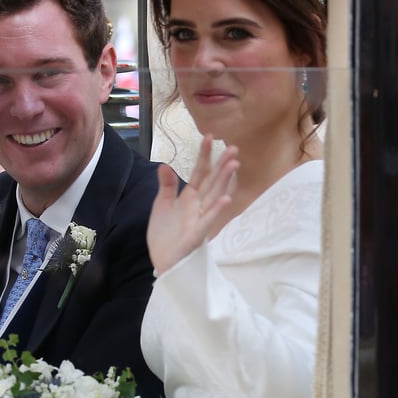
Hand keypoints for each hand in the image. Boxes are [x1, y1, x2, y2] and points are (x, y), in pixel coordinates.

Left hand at [147, 135, 238, 274]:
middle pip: (211, 181)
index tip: (210, 136)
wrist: (163, 261)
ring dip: (224, 180)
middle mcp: (197, 206)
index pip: (198, 172)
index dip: (204, 155)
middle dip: (221, 165)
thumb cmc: (165, 234)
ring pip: (214, 196)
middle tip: (234, 147)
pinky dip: (217, 209)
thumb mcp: (162, 205)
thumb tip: (165, 164)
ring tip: (234, 164)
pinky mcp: (197, 234)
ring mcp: (199, 219)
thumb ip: (166, 186)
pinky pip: (209, 220)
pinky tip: (226, 198)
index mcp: (189, 197)